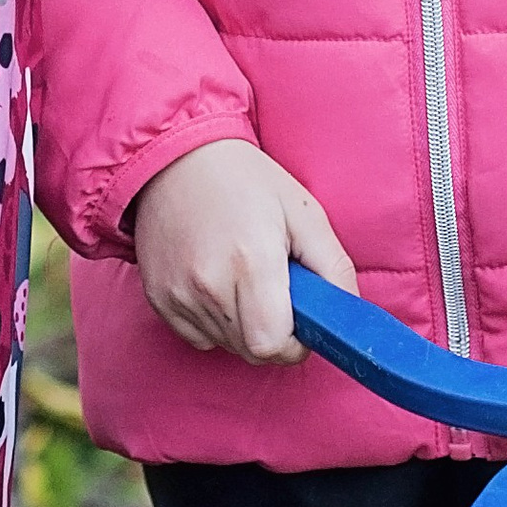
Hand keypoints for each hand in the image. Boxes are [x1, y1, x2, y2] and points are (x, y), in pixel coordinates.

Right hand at [132, 137, 357, 364]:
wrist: (176, 156)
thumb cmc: (246, 179)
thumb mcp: (303, 212)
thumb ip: (334, 268)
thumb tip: (349, 316)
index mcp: (252, 261)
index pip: (273, 345)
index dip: (294, 342)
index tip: (300, 322)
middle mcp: (209, 284)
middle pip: (251, 350)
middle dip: (273, 334)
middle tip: (275, 294)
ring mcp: (178, 293)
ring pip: (226, 344)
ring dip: (243, 326)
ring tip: (242, 277)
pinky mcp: (157, 297)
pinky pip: (197, 336)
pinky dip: (214, 322)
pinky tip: (216, 281)